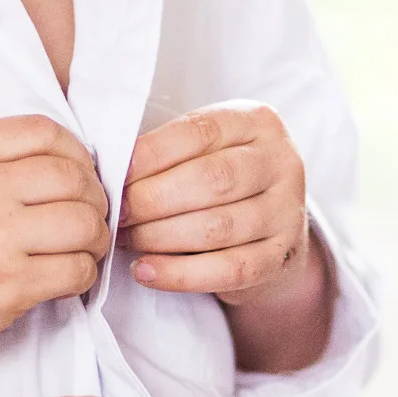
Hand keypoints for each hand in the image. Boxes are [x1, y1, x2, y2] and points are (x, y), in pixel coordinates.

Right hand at [0, 116, 109, 378]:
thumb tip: (57, 163)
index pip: (44, 132)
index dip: (75, 152)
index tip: (78, 172)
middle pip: (75, 179)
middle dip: (93, 199)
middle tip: (88, 216)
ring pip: (85, 225)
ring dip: (94, 239)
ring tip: (82, 248)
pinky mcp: (10, 287)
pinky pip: (76, 271)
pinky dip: (83, 274)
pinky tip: (67, 277)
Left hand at [124, 103, 333, 373]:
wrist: (271, 228)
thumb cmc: (220, 180)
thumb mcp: (204, 149)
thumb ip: (167, 152)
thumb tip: (109, 171)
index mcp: (256, 121)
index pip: (198, 132)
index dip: (150, 155)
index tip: (114, 175)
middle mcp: (281, 161)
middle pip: (211, 180)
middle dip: (152, 200)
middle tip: (116, 214)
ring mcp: (288, 211)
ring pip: (218, 227)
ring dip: (159, 237)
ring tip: (125, 240)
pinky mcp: (281, 256)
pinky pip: (228, 269)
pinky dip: (180, 274)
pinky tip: (145, 270)